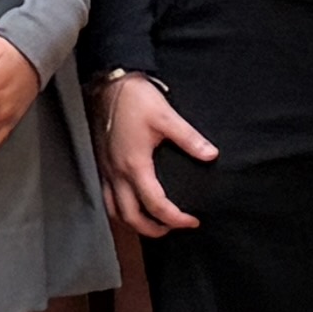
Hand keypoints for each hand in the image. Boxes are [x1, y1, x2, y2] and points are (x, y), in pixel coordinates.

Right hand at [100, 70, 215, 237]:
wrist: (108, 82)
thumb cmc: (137, 99)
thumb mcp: (167, 117)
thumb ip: (190, 139)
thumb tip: (212, 155)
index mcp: (135, 165)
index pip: (155, 205)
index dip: (175, 218)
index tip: (192, 221)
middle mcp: (116, 174)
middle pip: (130, 217)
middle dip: (153, 229)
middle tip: (173, 228)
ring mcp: (105, 170)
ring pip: (114, 211)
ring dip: (133, 223)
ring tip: (153, 222)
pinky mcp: (100, 164)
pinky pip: (106, 198)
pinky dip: (119, 209)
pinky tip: (132, 204)